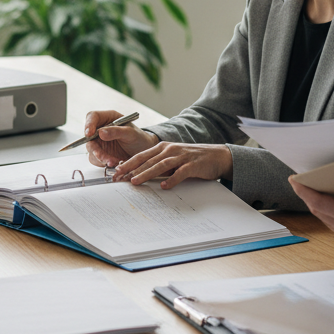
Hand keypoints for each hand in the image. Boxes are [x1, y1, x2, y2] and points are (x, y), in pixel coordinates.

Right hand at [83, 109, 158, 166]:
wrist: (144, 151)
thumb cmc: (139, 138)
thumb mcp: (130, 133)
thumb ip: (116, 131)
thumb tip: (100, 132)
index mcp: (108, 118)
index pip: (92, 116)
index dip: (88, 124)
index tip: (89, 134)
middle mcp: (101, 129)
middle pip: (89, 136)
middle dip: (95, 148)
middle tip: (102, 156)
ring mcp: (100, 142)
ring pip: (92, 150)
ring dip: (100, 157)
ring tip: (113, 162)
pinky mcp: (101, 153)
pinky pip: (97, 159)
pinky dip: (104, 163)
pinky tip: (115, 163)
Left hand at [111, 140, 232, 188]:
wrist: (216, 156)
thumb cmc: (191, 159)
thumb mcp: (172, 159)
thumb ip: (158, 165)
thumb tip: (139, 175)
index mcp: (163, 147)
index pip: (142, 155)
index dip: (129, 163)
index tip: (117, 172)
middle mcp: (170, 149)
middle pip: (148, 160)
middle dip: (132, 169)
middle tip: (120, 177)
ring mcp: (181, 156)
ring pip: (160, 165)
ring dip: (147, 173)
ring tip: (135, 181)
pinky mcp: (192, 165)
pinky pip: (180, 173)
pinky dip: (171, 180)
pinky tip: (164, 186)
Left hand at [289, 174, 333, 253]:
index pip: (320, 203)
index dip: (304, 191)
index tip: (294, 180)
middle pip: (317, 210)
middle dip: (306, 194)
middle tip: (299, 180)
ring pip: (323, 216)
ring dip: (315, 202)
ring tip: (311, 186)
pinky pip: (331, 221)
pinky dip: (325, 209)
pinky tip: (329, 199)